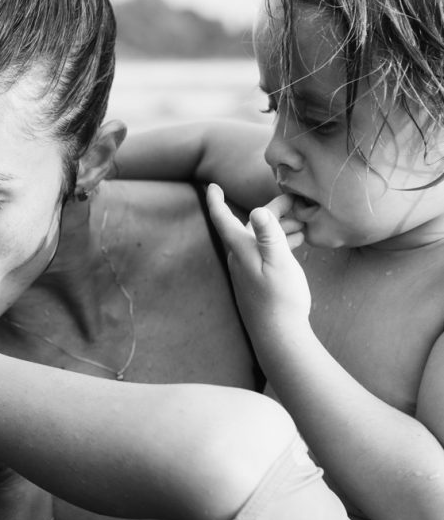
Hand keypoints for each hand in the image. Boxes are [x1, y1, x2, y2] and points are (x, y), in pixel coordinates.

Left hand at [206, 184, 310, 338]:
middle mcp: (239, 257)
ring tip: (305, 220)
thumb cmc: (280, 298)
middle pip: (251, 225)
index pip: (223, 219)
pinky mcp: (257, 279)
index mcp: (241, 249)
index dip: (216, 200)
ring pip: (261, 238)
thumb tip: (258, 210)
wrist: (278, 334)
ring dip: (281, 226)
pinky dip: (281, 241)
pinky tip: (298, 240)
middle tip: (296, 201)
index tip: (213, 185)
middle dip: (272, 210)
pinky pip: (267, 251)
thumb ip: (270, 235)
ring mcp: (247, 269)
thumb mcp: (279, 262)